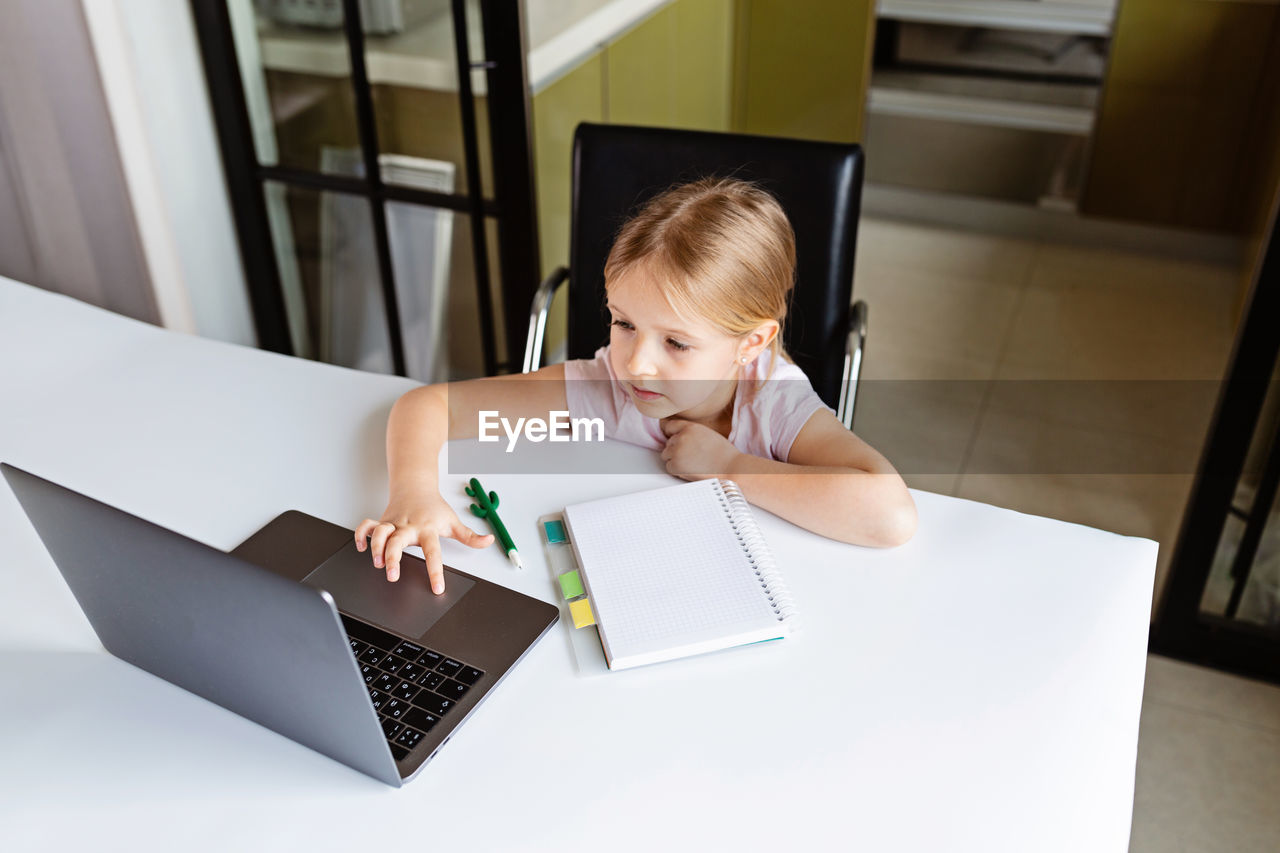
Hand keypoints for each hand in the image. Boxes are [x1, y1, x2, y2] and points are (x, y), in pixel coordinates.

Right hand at [354, 493, 492, 593]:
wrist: (415, 487)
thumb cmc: (433, 507)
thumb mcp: (453, 522)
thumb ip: (470, 536)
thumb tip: (489, 541)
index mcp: (428, 529)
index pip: (433, 552)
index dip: (435, 571)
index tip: (436, 588)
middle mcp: (409, 526)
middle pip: (399, 540)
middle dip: (393, 558)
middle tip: (392, 575)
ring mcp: (394, 523)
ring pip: (380, 533)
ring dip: (376, 547)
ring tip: (377, 563)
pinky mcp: (382, 521)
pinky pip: (367, 526)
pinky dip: (361, 535)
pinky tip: (361, 547)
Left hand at [659, 418, 740, 480]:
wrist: (731, 468)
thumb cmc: (724, 454)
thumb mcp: (707, 434)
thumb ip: (691, 433)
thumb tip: (677, 436)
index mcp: (690, 427)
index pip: (670, 426)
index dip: (671, 433)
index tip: (672, 438)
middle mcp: (682, 437)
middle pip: (668, 442)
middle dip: (676, 449)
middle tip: (691, 456)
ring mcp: (677, 451)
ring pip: (666, 454)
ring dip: (675, 459)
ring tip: (691, 463)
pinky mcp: (676, 465)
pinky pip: (669, 467)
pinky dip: (676, 470)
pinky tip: (690, 470)